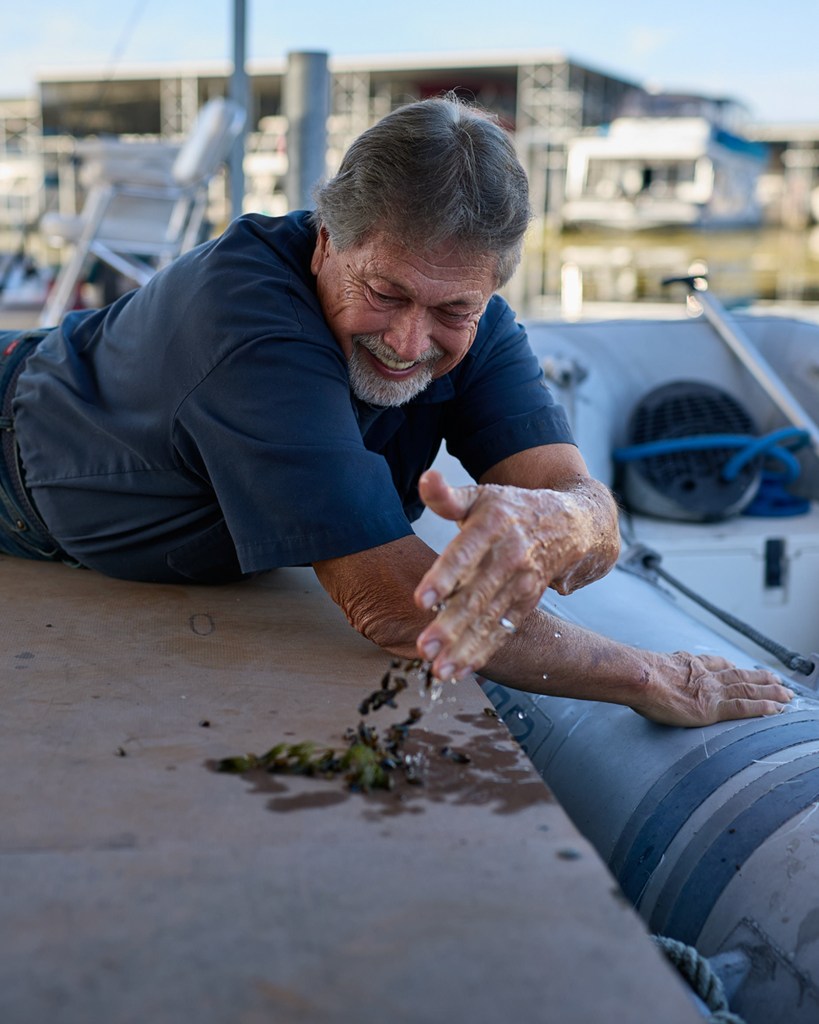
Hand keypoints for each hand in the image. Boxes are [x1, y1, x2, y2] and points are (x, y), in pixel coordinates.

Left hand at [413, 469, 616, 678]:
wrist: (571, 522)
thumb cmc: (511, 508)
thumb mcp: (481, 495)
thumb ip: (447, 496)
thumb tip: (427, 479)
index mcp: (493, 524)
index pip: (465, 552)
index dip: (444, 576)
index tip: (421, 599)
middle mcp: (509, 555)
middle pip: (477, 593)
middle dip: (451, 624)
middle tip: (425, 647)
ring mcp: (522, 582)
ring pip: (490, 618)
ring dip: (464, 646)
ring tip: (439, 669)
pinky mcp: (528, 602)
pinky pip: (503, 629)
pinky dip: (482, 651)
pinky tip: (459, 669)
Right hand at [632, 651, 793, 726]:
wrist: (640, 678)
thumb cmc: (636, 676)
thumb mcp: (647, 667)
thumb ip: (654, 672)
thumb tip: (640, 676)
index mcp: (689, 665)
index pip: (716, 664)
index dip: (731, 666)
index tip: (741, 666)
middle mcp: (705, 675)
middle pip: (738, 675)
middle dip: (759, 677)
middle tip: (776, 679)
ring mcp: (711, 690)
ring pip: (748, 689)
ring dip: (770, 691)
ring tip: (786, 693)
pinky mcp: (713, 708)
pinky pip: (744, 707)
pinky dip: (762, 707)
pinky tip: (776, 709)